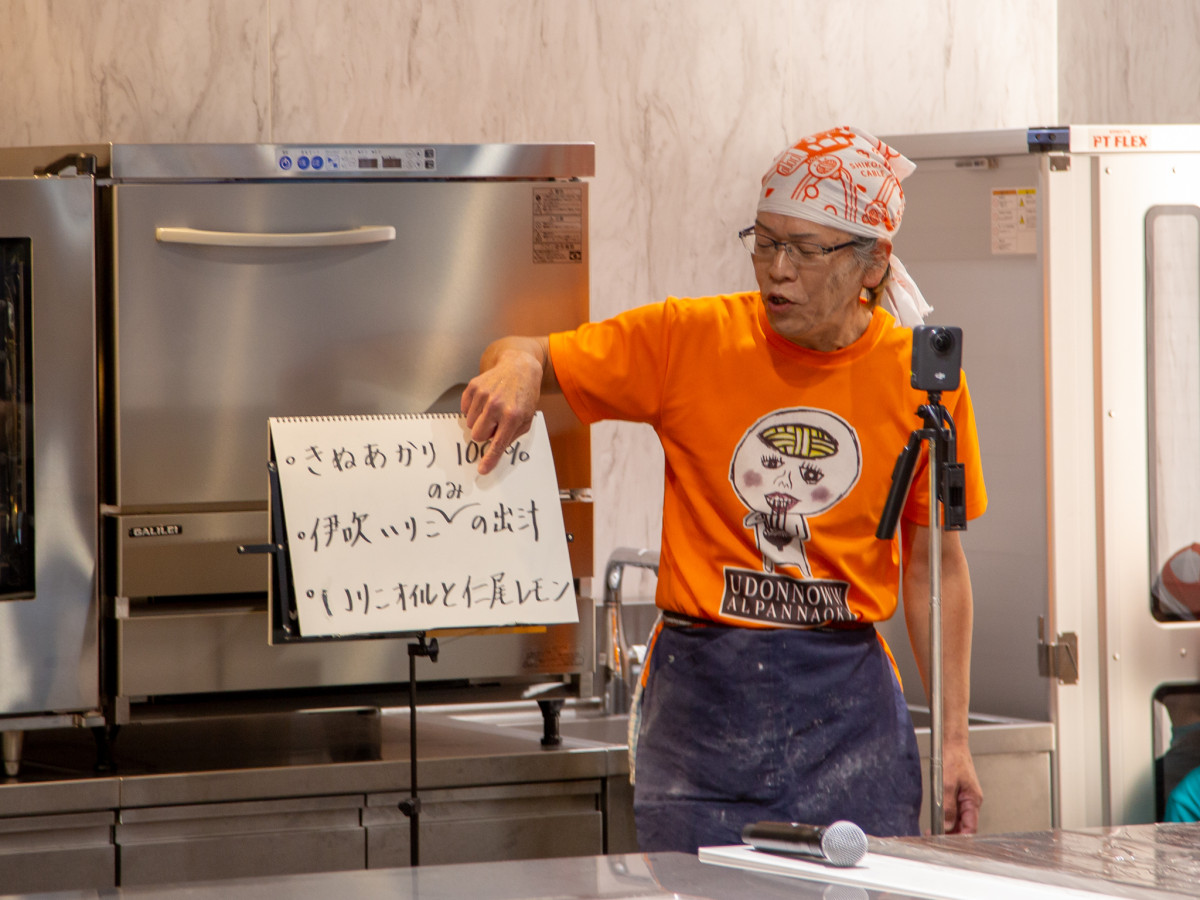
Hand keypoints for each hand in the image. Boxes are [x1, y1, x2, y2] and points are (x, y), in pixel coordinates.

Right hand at [460, 341, 546, 474]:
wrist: (519, 368)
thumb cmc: (524, 395)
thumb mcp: (527, 418)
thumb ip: (512, 435)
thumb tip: (495, 450)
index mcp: (513, 416)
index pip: (498, 444)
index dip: (489, 459)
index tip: (482, 469)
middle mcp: (497, 405)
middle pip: (478, 436)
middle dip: (485, 434)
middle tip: (495, 423)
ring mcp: (483, 395)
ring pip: (471, 424)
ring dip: (480, 421)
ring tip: (492, 409)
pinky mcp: (473, 387)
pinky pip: (465, 410)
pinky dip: (473, 410)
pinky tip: (485, 402)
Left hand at [940, 740, 981, 833]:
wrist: (952, 744)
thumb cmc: (954, 759)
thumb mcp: (947, 784)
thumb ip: (948, 806)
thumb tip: (947, 825)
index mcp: (973, 800)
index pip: (970, 827)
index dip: (959, 837)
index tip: (945, 842)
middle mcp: (971, 801)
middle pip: (964, 825)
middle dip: (950, 833)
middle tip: (934, 836)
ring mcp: (965, 797)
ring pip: (958, 818)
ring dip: (947, 825)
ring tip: (933, 830)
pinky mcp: (958, 793)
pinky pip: (953, 809)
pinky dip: (946, 816)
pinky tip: (937, 818)